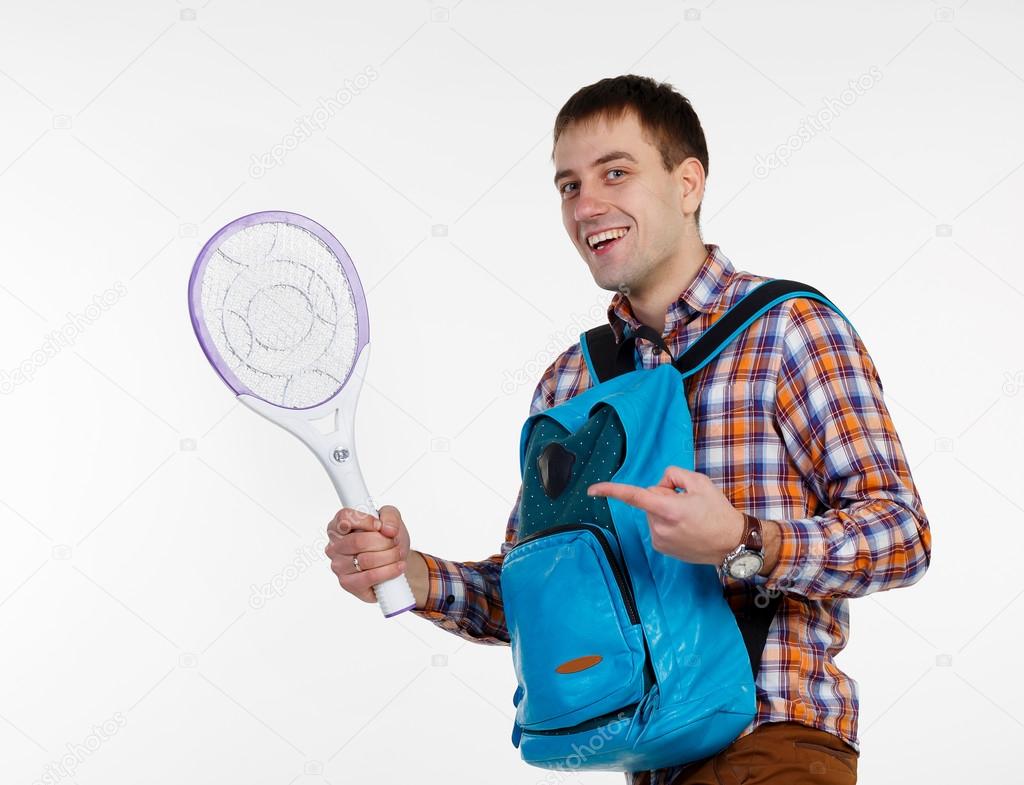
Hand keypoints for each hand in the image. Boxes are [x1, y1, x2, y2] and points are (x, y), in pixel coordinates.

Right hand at [325, 505, 409, 602]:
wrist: (395, 561)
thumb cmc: (387, 538)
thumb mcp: (392, 519)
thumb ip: (390, 516)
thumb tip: (387, 529)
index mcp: (338, 527)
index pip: (344, 518)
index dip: (365, 521)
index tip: (380, 526)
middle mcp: (334, 547)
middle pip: (358, 541)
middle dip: (384, 542)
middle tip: (395, 543)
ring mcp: (338, 566)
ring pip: (366, 560)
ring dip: (390, 556)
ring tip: (398, 555)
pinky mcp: (347, 583)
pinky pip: (369, 577)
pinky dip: (389, 571)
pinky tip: (398, 566)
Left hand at [587, 466, 743, 565]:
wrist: (731, 542)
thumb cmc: (717, 511)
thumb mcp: (699, 482)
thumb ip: (673, 475)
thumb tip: (660, 484)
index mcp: (668, 509)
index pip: (633, 497)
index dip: (611, 491)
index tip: (592, 490)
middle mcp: (659, 527)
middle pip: (648, 499)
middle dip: (663, 496)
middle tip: (687, 502)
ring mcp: (659, 540)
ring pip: (652, 513)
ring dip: (665, 510)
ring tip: (689, 516)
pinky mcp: (661, 548)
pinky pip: (656, 525)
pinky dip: (667, 522)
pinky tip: (685, 527)